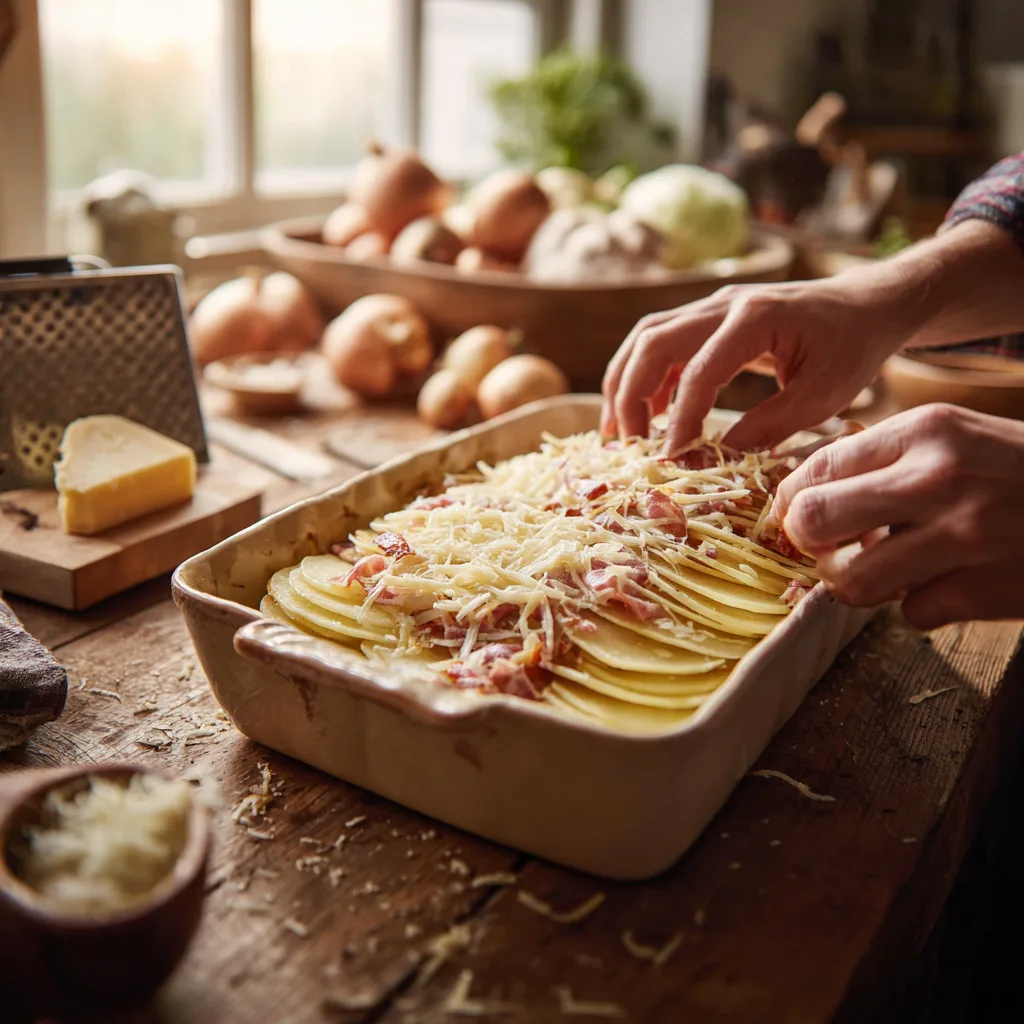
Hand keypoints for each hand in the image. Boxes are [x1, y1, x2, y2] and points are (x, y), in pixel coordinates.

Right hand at [601, 272, 911, 454]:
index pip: (698, 371)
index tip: (671, 458)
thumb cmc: (852, 348)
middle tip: (627, 443)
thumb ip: (770, 426)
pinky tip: (649, 414)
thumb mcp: (823, 395)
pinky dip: (645, 376)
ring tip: (620, 430)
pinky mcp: (710, 317)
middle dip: (630, 394)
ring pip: (647, 337)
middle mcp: (725, 303)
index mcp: (756, 317)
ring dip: (626, 381)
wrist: (866, 305)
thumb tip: (718, 458)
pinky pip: (662, 341)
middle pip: (653, 342)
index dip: (680, 420)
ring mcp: (713, 305)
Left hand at [772, 403, 1023, 629]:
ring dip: (855, 584)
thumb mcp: (952, 437)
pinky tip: (949, 580)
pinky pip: (912, 612)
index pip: (815, 468)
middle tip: (825, 547)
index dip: (789, 500)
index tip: (794, 515)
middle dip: (806, 542)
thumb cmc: (1015, 470)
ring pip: (852, 583)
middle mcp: (939, 479)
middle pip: (813, 522)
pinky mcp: (987, 590)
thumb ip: (881, 459)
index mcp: (925, 431)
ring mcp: (965, 538)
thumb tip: (801, 495)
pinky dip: (921, 604)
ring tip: (878, 569)